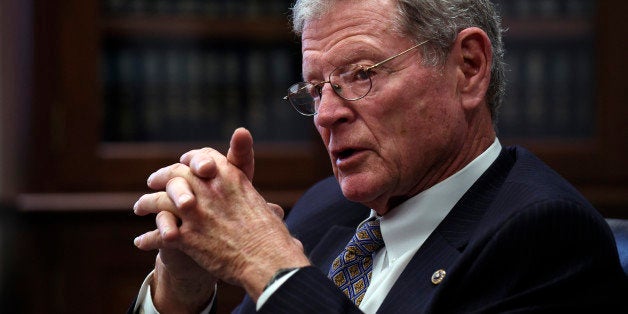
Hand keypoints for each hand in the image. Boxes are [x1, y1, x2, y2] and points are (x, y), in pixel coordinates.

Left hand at [132, 128, 256, 310]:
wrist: (267, 259)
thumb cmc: (272, 236)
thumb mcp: (264, 208)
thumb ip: (257, 205)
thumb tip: (272, 212)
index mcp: (230, 177)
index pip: (203, 157)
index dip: (189, 160)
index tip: (182, 163)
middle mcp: (209, 189)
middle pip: (176, 174)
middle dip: (162, 176)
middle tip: (152, 181)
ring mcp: (195, 213)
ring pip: (160, 201)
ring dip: (147, 203)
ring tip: (139, 207)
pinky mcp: (186, 237)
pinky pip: (158, 235)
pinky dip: (148, 239)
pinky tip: (141, 242)